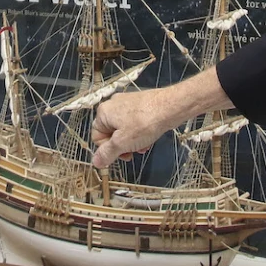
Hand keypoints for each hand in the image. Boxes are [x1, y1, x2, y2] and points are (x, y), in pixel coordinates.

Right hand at [90, 69, 232, 167]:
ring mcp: (127, 102)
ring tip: (144, 146)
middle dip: (122, 146)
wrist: (170, 107)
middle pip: (111, 133)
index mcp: (103, 113)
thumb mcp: (122, 143)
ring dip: (132, 141)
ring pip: (124, 129)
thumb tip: (95, 162)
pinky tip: (150, 137)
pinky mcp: (140, 103)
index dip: (108, 150)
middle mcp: (113, 105)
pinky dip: (140, 132)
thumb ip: (107, 153)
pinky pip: (135, 122)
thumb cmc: (144, 124)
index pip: (97, 137)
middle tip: (133, 153)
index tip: (121, 156)